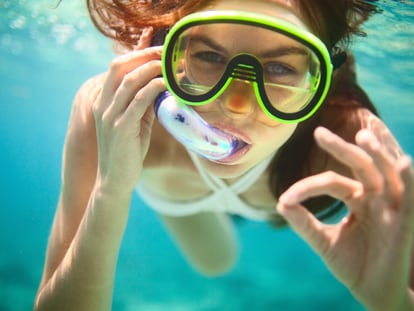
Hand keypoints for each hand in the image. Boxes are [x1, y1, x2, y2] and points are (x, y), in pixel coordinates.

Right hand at [93, 28, 164, 195]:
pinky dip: (153, 88)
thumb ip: (144, 105)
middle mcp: (103, 104)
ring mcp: (110, 115)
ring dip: (151, 68)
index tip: (159, 49)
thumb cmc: (127, 151)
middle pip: (119, 67)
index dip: (137, 54)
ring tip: (170, 65)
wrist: (115, 180)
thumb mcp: (136, 123)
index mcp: (104, 101)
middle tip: (167, 52)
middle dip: (144, 55)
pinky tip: (166, 83)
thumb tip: (162, 87)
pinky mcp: (121, 128)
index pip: (117, 67)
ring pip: (129, 81)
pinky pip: (138, 100)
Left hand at [277, 126, 413, 309]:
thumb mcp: (324, 241)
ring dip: (379, 153)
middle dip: (342, 148)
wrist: (373, 293)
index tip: (285, 199)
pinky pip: (411, 198)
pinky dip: (410, 180)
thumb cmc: (353, 265)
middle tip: (319, 133)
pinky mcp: (406, 223)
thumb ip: (304, 222)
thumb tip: (280, 203)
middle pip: (361, 165)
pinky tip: (404, 162)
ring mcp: (392, 208)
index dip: (308, 187)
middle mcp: (375, 198)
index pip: (332, 182)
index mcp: (357, 199)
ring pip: (387, 174)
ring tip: (364, 135)